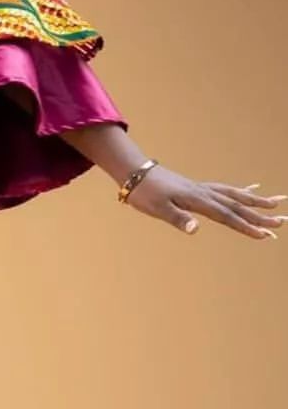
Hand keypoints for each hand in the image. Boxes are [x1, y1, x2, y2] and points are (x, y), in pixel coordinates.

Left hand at [123, 163, 286, 239]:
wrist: (135, 173)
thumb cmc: (145, 193)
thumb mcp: (158, 209)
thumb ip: (178, 219)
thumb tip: (196, 229)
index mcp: (198, 200)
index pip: (227, 216)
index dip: (246, 227)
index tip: (264, 235)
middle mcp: (205, 193)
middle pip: (238, 206)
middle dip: (260, 216)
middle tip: (282, 223)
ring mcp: (203, 189)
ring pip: (236, 195)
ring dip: (257, 201)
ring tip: (277, 203)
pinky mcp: (198, 188)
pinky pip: (226, 189)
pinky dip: (241, 191)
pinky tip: (253, 188)